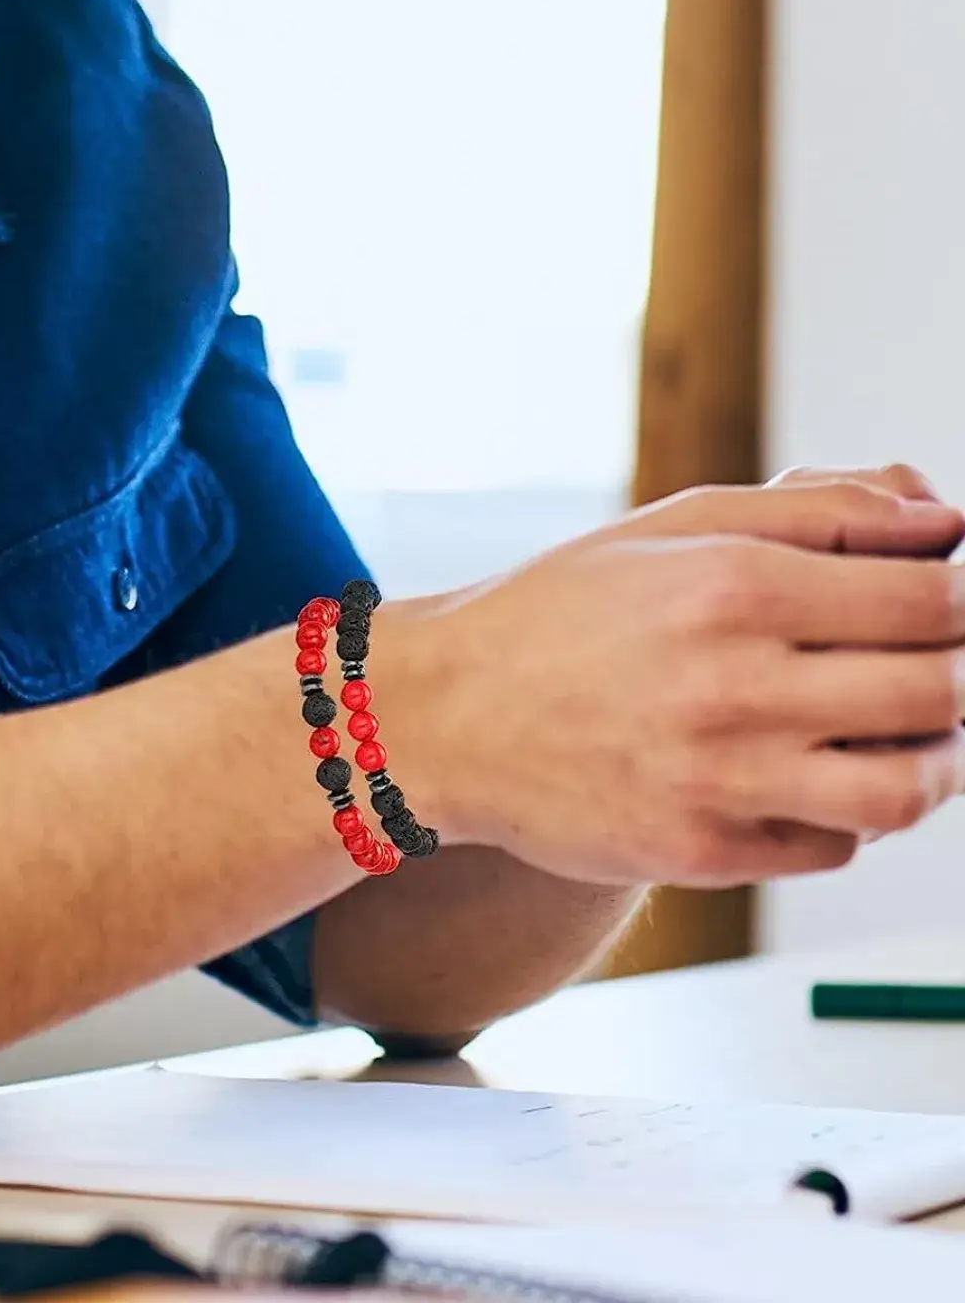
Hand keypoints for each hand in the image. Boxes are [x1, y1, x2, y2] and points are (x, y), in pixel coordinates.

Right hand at [404, 480, 964, 886]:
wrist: (451, 717)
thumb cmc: (566, 608)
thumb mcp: (680, 525)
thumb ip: (821, 509)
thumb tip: (945, 519)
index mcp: (732, 586)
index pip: (929, 601)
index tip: (954, 599)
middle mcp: (732, 687)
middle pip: (937, 691)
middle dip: (962, 672)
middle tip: (942, 660)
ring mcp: (718, 782)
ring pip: (907, 789)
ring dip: (938, 757)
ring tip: (913, 729)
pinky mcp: (703, 854)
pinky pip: (836, 844)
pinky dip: (853, 810)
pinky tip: (817, 769)